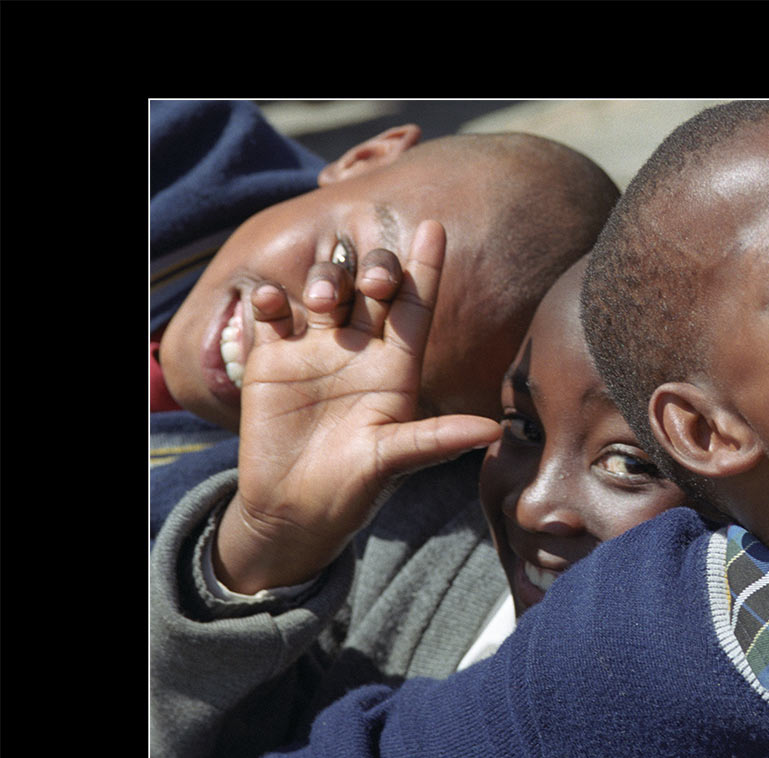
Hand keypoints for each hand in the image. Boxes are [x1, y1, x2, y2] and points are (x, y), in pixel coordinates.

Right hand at [214, 220, 501, 592]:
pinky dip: (270, 302)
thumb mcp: (394, 463)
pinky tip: (270, 305)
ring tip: (317, 302)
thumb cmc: (353, 491)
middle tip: (371, 280)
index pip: (415, 307)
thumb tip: (493, 430)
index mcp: (396, 369)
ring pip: (324, 288)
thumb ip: (437, 440)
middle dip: (375, 267)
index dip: (426, 268)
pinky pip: (271, 315)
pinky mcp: (270, 360)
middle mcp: (359, 351)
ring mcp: (314, 351)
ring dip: (323, 280)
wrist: (291, 512)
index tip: (435, 227)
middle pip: (372, 287)